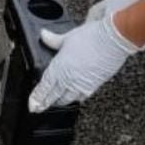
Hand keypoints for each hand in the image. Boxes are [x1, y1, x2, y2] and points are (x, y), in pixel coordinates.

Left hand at [28, 14, 143, 111]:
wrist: (112, 41)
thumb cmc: (92, 37)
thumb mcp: (68, 37)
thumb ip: (54, 40)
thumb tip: (43, 35)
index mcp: (59, 67)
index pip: (44, 87)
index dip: (37, 97)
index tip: (32, 104)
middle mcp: (68, 79)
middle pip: (53, 96)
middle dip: (44, 104)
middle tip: (38, 109)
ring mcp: (81, 84)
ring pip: (67, 99)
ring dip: (59, 102)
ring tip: (55, 104)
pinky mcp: (94, 85)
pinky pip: (81, 97)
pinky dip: (75, 99)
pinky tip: (74, 98)